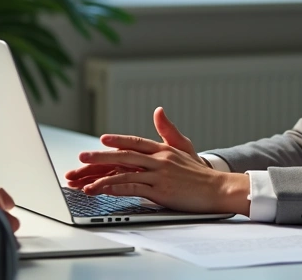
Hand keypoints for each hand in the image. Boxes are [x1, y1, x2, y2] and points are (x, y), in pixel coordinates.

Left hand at [63, 108, 248, 214]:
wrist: (219, 188)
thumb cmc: (200, 172)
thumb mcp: (183, 147)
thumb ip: (167, 131)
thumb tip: (158, 110)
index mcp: (163, 150)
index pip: (135, 142)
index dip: (118, 140)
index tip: (102, 139)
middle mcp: (159, 160)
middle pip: (125, 155)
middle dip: (100, 157)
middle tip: (82, 157)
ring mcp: (159, 175)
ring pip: (125, 172)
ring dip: (102, 176)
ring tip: (84, 180)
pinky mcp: (161, 191)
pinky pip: (133, 188)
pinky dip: (115, 189)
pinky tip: (103, 191)